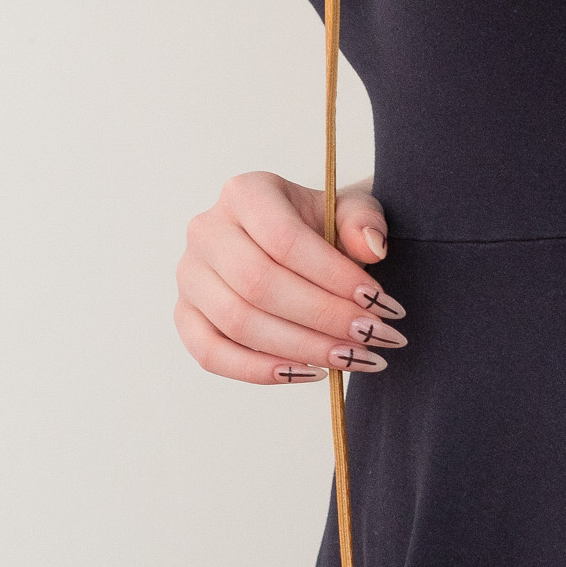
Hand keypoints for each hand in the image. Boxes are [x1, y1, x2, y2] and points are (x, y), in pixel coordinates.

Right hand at [174, 171, 407, 384]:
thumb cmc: (321, 227)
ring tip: (351, 357)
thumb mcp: (349, 211)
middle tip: (373, 336)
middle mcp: (207, 230)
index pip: (285, 240)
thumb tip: (371, 248)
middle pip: (260, 285)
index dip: (334, 276)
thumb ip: (364, 221)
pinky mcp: (185, 315)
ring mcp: (190, 275)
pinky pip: (211, 354)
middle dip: (324, 317)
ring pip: (238, 322)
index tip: (380, 302)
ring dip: (301, 348)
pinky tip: (309, 374)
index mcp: (245, 193)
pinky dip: (259, 371)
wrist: (294, 242)